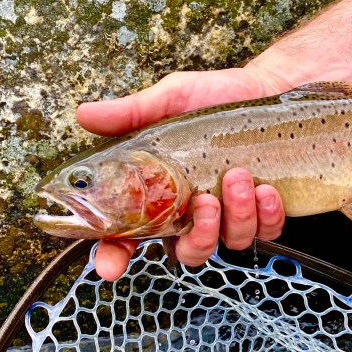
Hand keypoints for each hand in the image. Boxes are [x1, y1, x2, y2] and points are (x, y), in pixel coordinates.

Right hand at [77, 66, 288, 279]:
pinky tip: (267, 188)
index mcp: (162, 192)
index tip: (109, 266)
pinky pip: (268, 230)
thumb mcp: (172, 98)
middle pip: (189, 252)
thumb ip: (132, 112)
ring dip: (237, 215)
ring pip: (231, 242)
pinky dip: (267, 214)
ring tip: (239, 175)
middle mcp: (195, 211)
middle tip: (205, 201)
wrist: (268, 85)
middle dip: (199, 236)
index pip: (130, 235)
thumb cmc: (214, 97)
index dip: (115, 256)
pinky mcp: (266, 209)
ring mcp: (233, 214)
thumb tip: (83, 114)